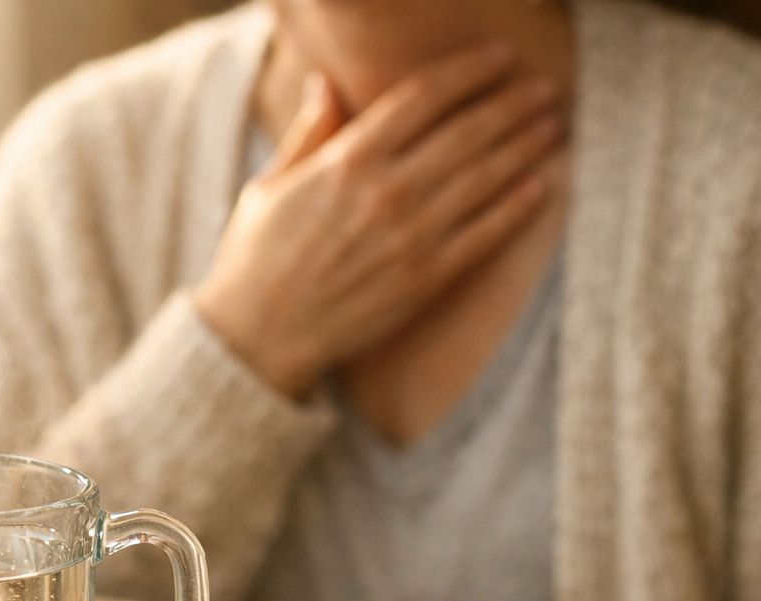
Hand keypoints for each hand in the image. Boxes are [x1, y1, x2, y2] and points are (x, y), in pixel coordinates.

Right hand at [193, 44, 562, 397]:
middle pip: (467, 131)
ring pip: (485, 177)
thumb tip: (324, 84)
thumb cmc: (253, 261)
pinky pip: (484, 234)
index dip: (468, 71)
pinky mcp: (425, 278)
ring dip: (524, 146)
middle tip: (541, 87)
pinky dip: (516, 206)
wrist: (256, 338)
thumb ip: (307, 135)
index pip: (422, 97)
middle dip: (511, 103)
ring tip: (551, 124)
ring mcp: (410, 236)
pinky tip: (540, 184)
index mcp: (346, 161)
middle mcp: (385, 192)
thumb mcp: (268, 187)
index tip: (498, 57)